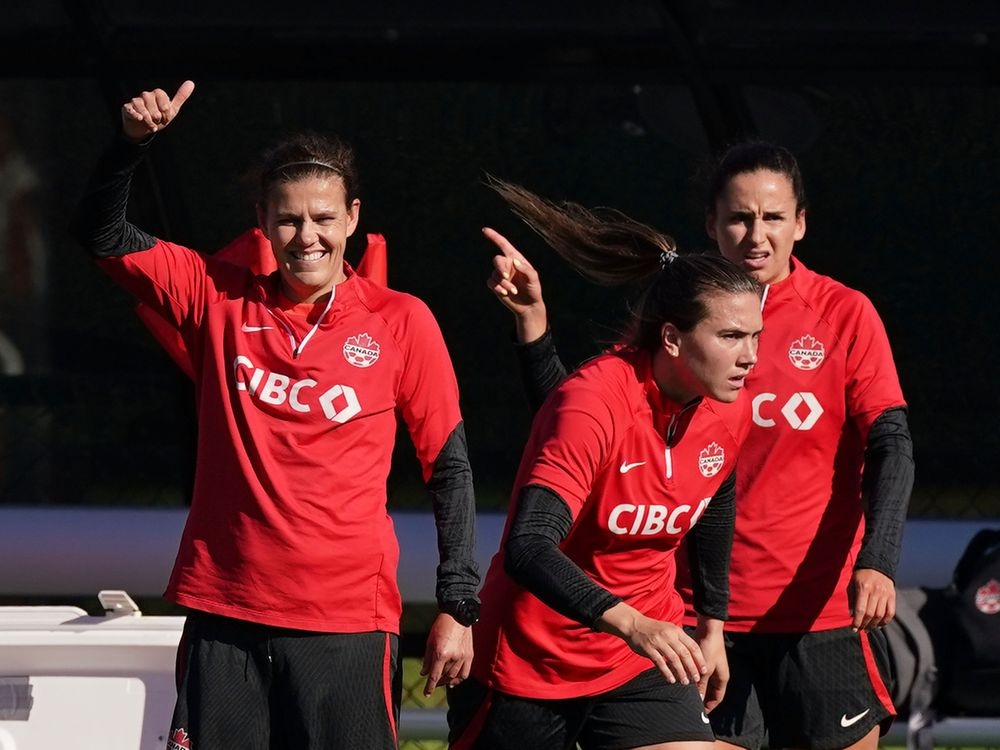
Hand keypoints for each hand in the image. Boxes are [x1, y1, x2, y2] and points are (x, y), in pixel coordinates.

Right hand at [121, 80, 194, 141]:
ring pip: (142, 107)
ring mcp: (136, 101)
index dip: (165, 110)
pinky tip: (140, 119)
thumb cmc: (159, 118)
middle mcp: (146, 95)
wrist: (145, 129)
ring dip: (148, 119)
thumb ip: (180, 97)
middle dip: (157, 116)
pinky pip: (130, 109)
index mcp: (157, 94)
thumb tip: (191, 83)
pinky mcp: (127, 108)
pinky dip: (135, 114)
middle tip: (158, 122)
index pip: (162, 97)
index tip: (166, 119)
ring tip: (152, 126)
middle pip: (151, 102)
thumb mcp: (172, 110)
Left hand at [420, 612, 473, 696]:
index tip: (426, 693)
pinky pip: (465, 672)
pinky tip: (455, 680)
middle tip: (434, 683)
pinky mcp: (470, 655)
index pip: (434, 676)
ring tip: (443, 682)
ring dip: (448, 681)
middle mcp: (453, 657)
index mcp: (441, 654)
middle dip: (438, 682)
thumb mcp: (430, 641)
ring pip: (455, 676)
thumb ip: (427, 659)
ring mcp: (463, 657)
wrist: (458, 615)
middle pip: (444, 677)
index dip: (429, 687)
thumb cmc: (441, 626)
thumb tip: (424, 673)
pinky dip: (459, 678)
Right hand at [482, 227, 547, 342]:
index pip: (503, 245)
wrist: (529, 306)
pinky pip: (490, 283)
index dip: (494, 236)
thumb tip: (514, 262)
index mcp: (516, 259)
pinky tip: (505, 293)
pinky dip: (497, 288)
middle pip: (497, 260)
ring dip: (503, 283)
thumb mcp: (534, 279)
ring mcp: (500, 275)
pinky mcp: (496, 285)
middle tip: (507, 277)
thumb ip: (526, 269)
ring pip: (494, 275)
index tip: (485, 230)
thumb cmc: (534, 290)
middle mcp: (507, 265)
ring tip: (513, 291)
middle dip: (501, 268)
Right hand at [596, 602, 705, 684]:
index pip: (692, 646)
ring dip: (681, 672)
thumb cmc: (653, 629)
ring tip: (685, 682)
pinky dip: (666, 672)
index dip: (700, 659)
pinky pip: (660, 662)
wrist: (634, 624)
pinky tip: (671, 680)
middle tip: (696, 679)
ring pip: (673, 659)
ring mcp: (658, 642)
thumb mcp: (669, 629)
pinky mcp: (648, 648)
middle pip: (684, 654)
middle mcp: (669, 636)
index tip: (704, 670)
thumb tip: (692, 655)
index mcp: (676, 631)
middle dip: (692, 668)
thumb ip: (679, 640)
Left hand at [693, 619, 728, 712]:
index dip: (710, 706)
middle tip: (691, 705)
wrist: (709, 629)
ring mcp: (712, 667)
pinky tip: (684, 680)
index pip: (717, 698)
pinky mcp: (704, 660)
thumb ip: (701, 684)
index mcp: (722, 678)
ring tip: (685, 694)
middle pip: (710, 691)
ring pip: (703, 682)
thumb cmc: (710, 649)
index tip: (700, 714)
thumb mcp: (705, 669)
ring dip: (696, 687)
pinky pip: (699, 674)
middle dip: (702, 698)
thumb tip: (697, 699)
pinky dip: (693, 678)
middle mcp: (718, 674)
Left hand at [849, 567, 895, 631]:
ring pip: (881, 615)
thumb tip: (852, 615)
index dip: (857, 621)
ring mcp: (885, 594)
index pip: (861, 609)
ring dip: (874, 625)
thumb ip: (852, 599)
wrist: (876, 564)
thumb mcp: (852, 584)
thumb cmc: (861, 575)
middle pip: (871, 614)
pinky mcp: (892, 596)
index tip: (854, 628)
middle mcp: (875, 592)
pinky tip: (879, 625)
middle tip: (861, 629)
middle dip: (865, 624)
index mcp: (863, 588)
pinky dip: (885, 621)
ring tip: (869, 628)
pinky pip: (890, 612)